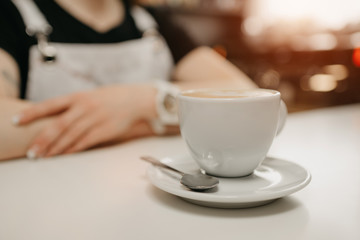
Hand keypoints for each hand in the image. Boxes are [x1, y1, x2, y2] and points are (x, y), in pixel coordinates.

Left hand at [15, 85, 156, 157]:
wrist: (135, 99)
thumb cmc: (109, 98)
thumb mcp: (89, 96)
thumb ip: (72, 106)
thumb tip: (51, 118)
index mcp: (78, 96)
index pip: (50, 104)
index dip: (32, 112)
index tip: (16, 121)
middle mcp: (85, 107)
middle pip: (59, 125)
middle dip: (43, 140)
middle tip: (31, 153)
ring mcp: (96, 119)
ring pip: (71, 136)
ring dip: (56, 148)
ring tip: (44, 157)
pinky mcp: (105, 130)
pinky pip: (86, 142)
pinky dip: (73, 149)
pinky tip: (64, 155)